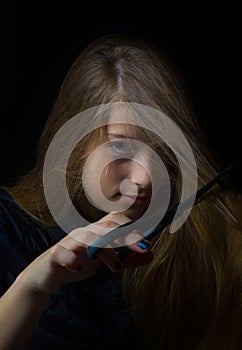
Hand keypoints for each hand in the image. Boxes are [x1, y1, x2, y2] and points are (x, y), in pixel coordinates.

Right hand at [16, 212, 152, 294]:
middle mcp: (86, 233)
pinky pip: (62, 253)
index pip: (117, 220)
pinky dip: (70, 259)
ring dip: (104, 250)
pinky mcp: (56, 255)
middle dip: (126, 234)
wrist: (47, 275)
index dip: (132, 216)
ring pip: (88, 237)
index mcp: (99, 232)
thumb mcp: (106, 262)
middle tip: (143, 246)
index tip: (149, 217)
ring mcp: (70, 242)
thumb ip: (127, 259)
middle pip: (107, 227)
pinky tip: (78, 268)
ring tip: (116, 267)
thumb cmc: (79, 262)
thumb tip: (150, 253)